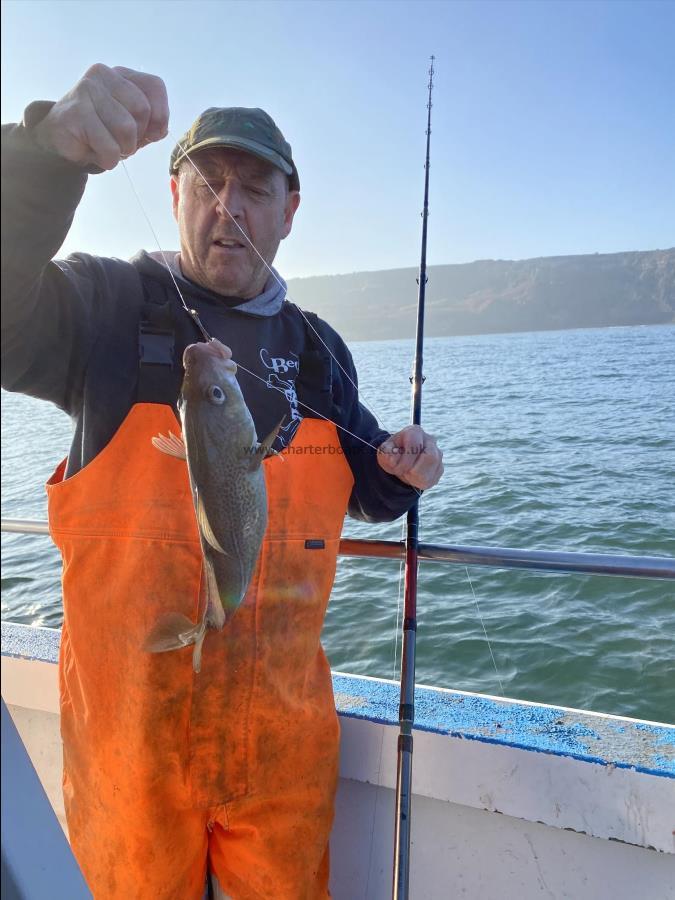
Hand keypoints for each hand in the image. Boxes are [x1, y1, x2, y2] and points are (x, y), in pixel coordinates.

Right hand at [32, 64, 168, 170]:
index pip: (155, 86)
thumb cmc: (104, 133)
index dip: (160, 115)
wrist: (61, 141)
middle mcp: (103, 75)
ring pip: (126, 129)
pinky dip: (108, 159)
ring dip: (122, 149)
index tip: (149, 132)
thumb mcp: (136, 127)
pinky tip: (93, 151)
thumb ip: (154, 124)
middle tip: (120, 140)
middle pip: (142, 110)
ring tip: (106, 145)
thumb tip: (159, 129)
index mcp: (121, 75)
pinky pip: (110, 147)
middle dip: (137, 136)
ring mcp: (86, 90)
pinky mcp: (75, 113)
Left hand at [376, 425, 443, 489]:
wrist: (397, 462)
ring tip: (407, 475)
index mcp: (415, 432)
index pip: (415, 446)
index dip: (405, 461)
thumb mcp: (384, 452)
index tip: (396, 469)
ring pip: (435, 469)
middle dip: (414, 470)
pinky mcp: (439, 467)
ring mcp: (437, 454)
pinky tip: (413, 478)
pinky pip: (434, 478)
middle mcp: (430, 440)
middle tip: (403, 472)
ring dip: (417, 477)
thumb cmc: (391, 454)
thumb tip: (394, 455)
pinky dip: (421, 482)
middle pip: (430, 457)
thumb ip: (386, 452)